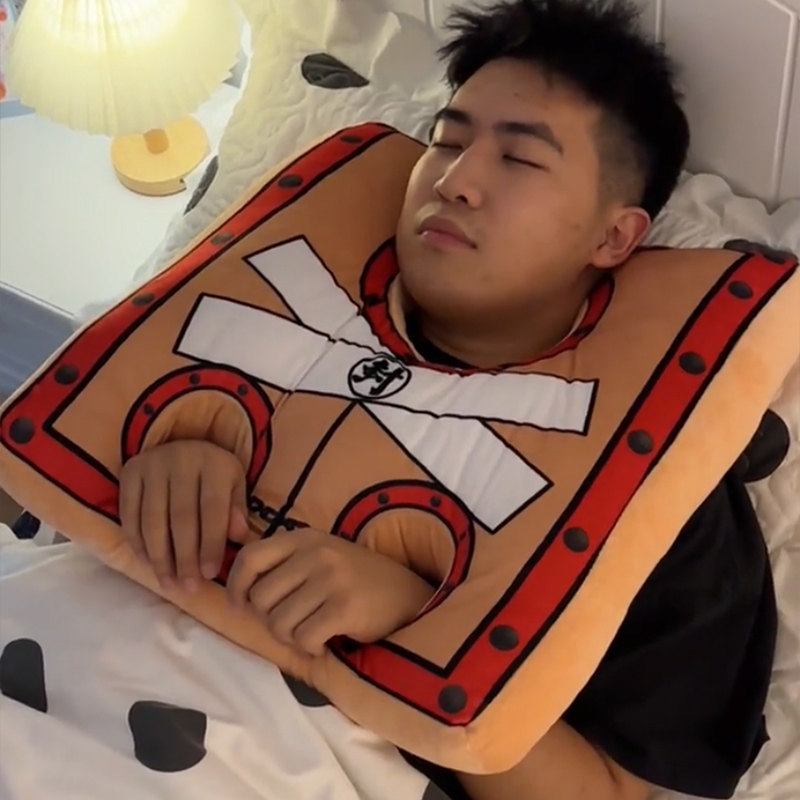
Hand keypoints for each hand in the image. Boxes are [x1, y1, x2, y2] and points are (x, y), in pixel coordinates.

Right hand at [119, 440, 249, 591]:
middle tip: (188, 587)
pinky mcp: (130, 471)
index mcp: (214, 463)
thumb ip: (237, 510)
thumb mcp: (234, 486)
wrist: (185, 447)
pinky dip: (138, 542)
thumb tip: (238, 537)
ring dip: (160, 557)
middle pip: (181, 518)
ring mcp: (152, 464)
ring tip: (168, 583)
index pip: (213, 509)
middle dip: (185, 558)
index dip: (211, 544)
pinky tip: (147, 563)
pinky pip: (130, 513)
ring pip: (153, 519)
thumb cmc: (215, 474)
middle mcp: (182, 460)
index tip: (210, 575)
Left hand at [227, 529, 434, 655]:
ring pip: (279, 623)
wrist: (407, 593)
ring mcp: (332, 578)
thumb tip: (237, 596)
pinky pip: (304, 639)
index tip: (240, 605)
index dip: (236, 586)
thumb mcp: (318, 558)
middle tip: (292, 622)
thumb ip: (282, 566)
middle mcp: (316, 553)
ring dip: (291, 637)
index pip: (250, 558)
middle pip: (261, 598)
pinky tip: (325, 640)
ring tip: (312, 629)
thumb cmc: (354, 579)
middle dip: (269, 620)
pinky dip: (311, 648)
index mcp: (304, 538)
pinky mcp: (346, 607)